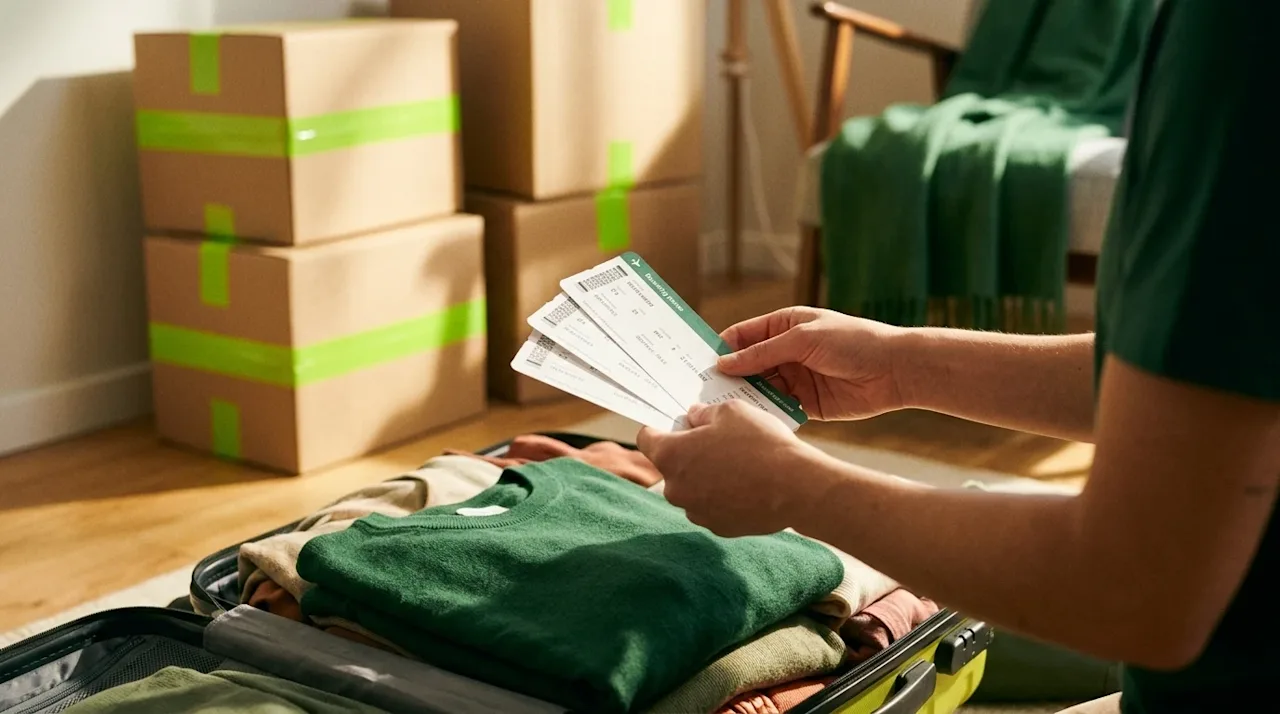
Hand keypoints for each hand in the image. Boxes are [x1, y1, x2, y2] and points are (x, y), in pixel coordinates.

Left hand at [637, 401, 827, 536]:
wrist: (796, 487)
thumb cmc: (760, 444)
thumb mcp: (731, 412)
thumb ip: (704, 413)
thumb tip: (694, 417)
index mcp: (671, 456)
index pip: (645, 439)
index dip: (658, 428)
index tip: (675, 425)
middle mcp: (676, 489)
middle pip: (670, 466)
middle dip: (687, 453)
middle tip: (716, 440)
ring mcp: (696, 512)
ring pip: (692, 488)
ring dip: (705, 476)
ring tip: (736, 463)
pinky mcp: (718, 527)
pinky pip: (712, 506)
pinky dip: (722, 496)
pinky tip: (746, 484)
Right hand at [718, 307, 906, 420]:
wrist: (894, 371)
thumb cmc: (852, 342)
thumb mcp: (803, 340)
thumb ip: (762, 353)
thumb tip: (723, 363)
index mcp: (783, 326)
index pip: (742, 336)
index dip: (720, 349)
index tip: (697, 366)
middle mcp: (785, 352)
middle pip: (746, 366)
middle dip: (727, 378)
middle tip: (701, 394)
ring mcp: (794, 379)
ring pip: (759, 389)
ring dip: (744, 399)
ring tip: (721, 412)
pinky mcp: (805, 404)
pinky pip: (777, 409)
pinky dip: (765, 414)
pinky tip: (749, 423)